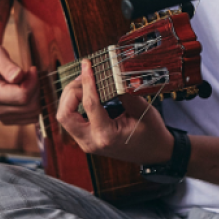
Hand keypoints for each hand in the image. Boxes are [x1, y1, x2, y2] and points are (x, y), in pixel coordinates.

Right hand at [0, 43, 38, 124]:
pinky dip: (33, 104)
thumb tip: (18, 76)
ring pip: (32, 113)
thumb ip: (6, 66)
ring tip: (26, 82)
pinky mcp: (6, 118)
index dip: (33, 81)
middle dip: (36, 88)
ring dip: (35, 96)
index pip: (23, 95)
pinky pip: (29, 117)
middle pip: (30, 106)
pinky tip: (26, 91)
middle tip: (29, 75)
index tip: (31, 69)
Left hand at [56, 59, 173, 164]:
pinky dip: (75, 104)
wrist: (154, 152)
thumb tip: (115, 75)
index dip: (87, 82)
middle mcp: (90, 141)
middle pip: (65, 114)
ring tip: (86, 81)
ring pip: (64, 117)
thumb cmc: (151, 133)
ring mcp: (86, 142)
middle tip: (86, 75)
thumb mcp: (144, 111)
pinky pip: (71, 120)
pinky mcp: (86, 139)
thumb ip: (127, 94)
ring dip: (71, 97)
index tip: (87, 65)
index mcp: (106, 135)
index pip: (89, 104)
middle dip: (71, 91)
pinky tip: (87, 92)